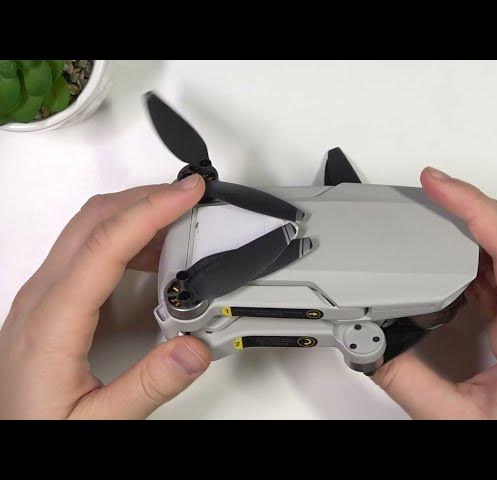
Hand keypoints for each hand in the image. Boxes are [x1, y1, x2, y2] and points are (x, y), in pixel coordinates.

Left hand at [0, 175, 210, 418]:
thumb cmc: (37, 428)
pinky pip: (88, 247)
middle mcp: (41, 297)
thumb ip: (149, 386)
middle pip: (93, 220)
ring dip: (137, 212)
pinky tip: (154, 253)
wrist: (7, 435)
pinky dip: (126, 235)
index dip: (149, 211)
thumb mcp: (98, 423)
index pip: (104, 245)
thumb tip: (195, 348)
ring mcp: (43, 294)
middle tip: (191, 195)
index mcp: (51, 322)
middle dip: (146, 197)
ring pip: (89, 227)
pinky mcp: (51, 299)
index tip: (186, 194)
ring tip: (181, 222)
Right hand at [374, 167, 496, 418]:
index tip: (439, 184)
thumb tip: (373, 345)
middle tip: (434, 187)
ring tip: (438, 213)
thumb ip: (407, 380)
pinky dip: (483, 253)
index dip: (472, 205)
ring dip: (480, 223)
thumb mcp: (457, 419)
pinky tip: (454, 255)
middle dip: (475, 201)